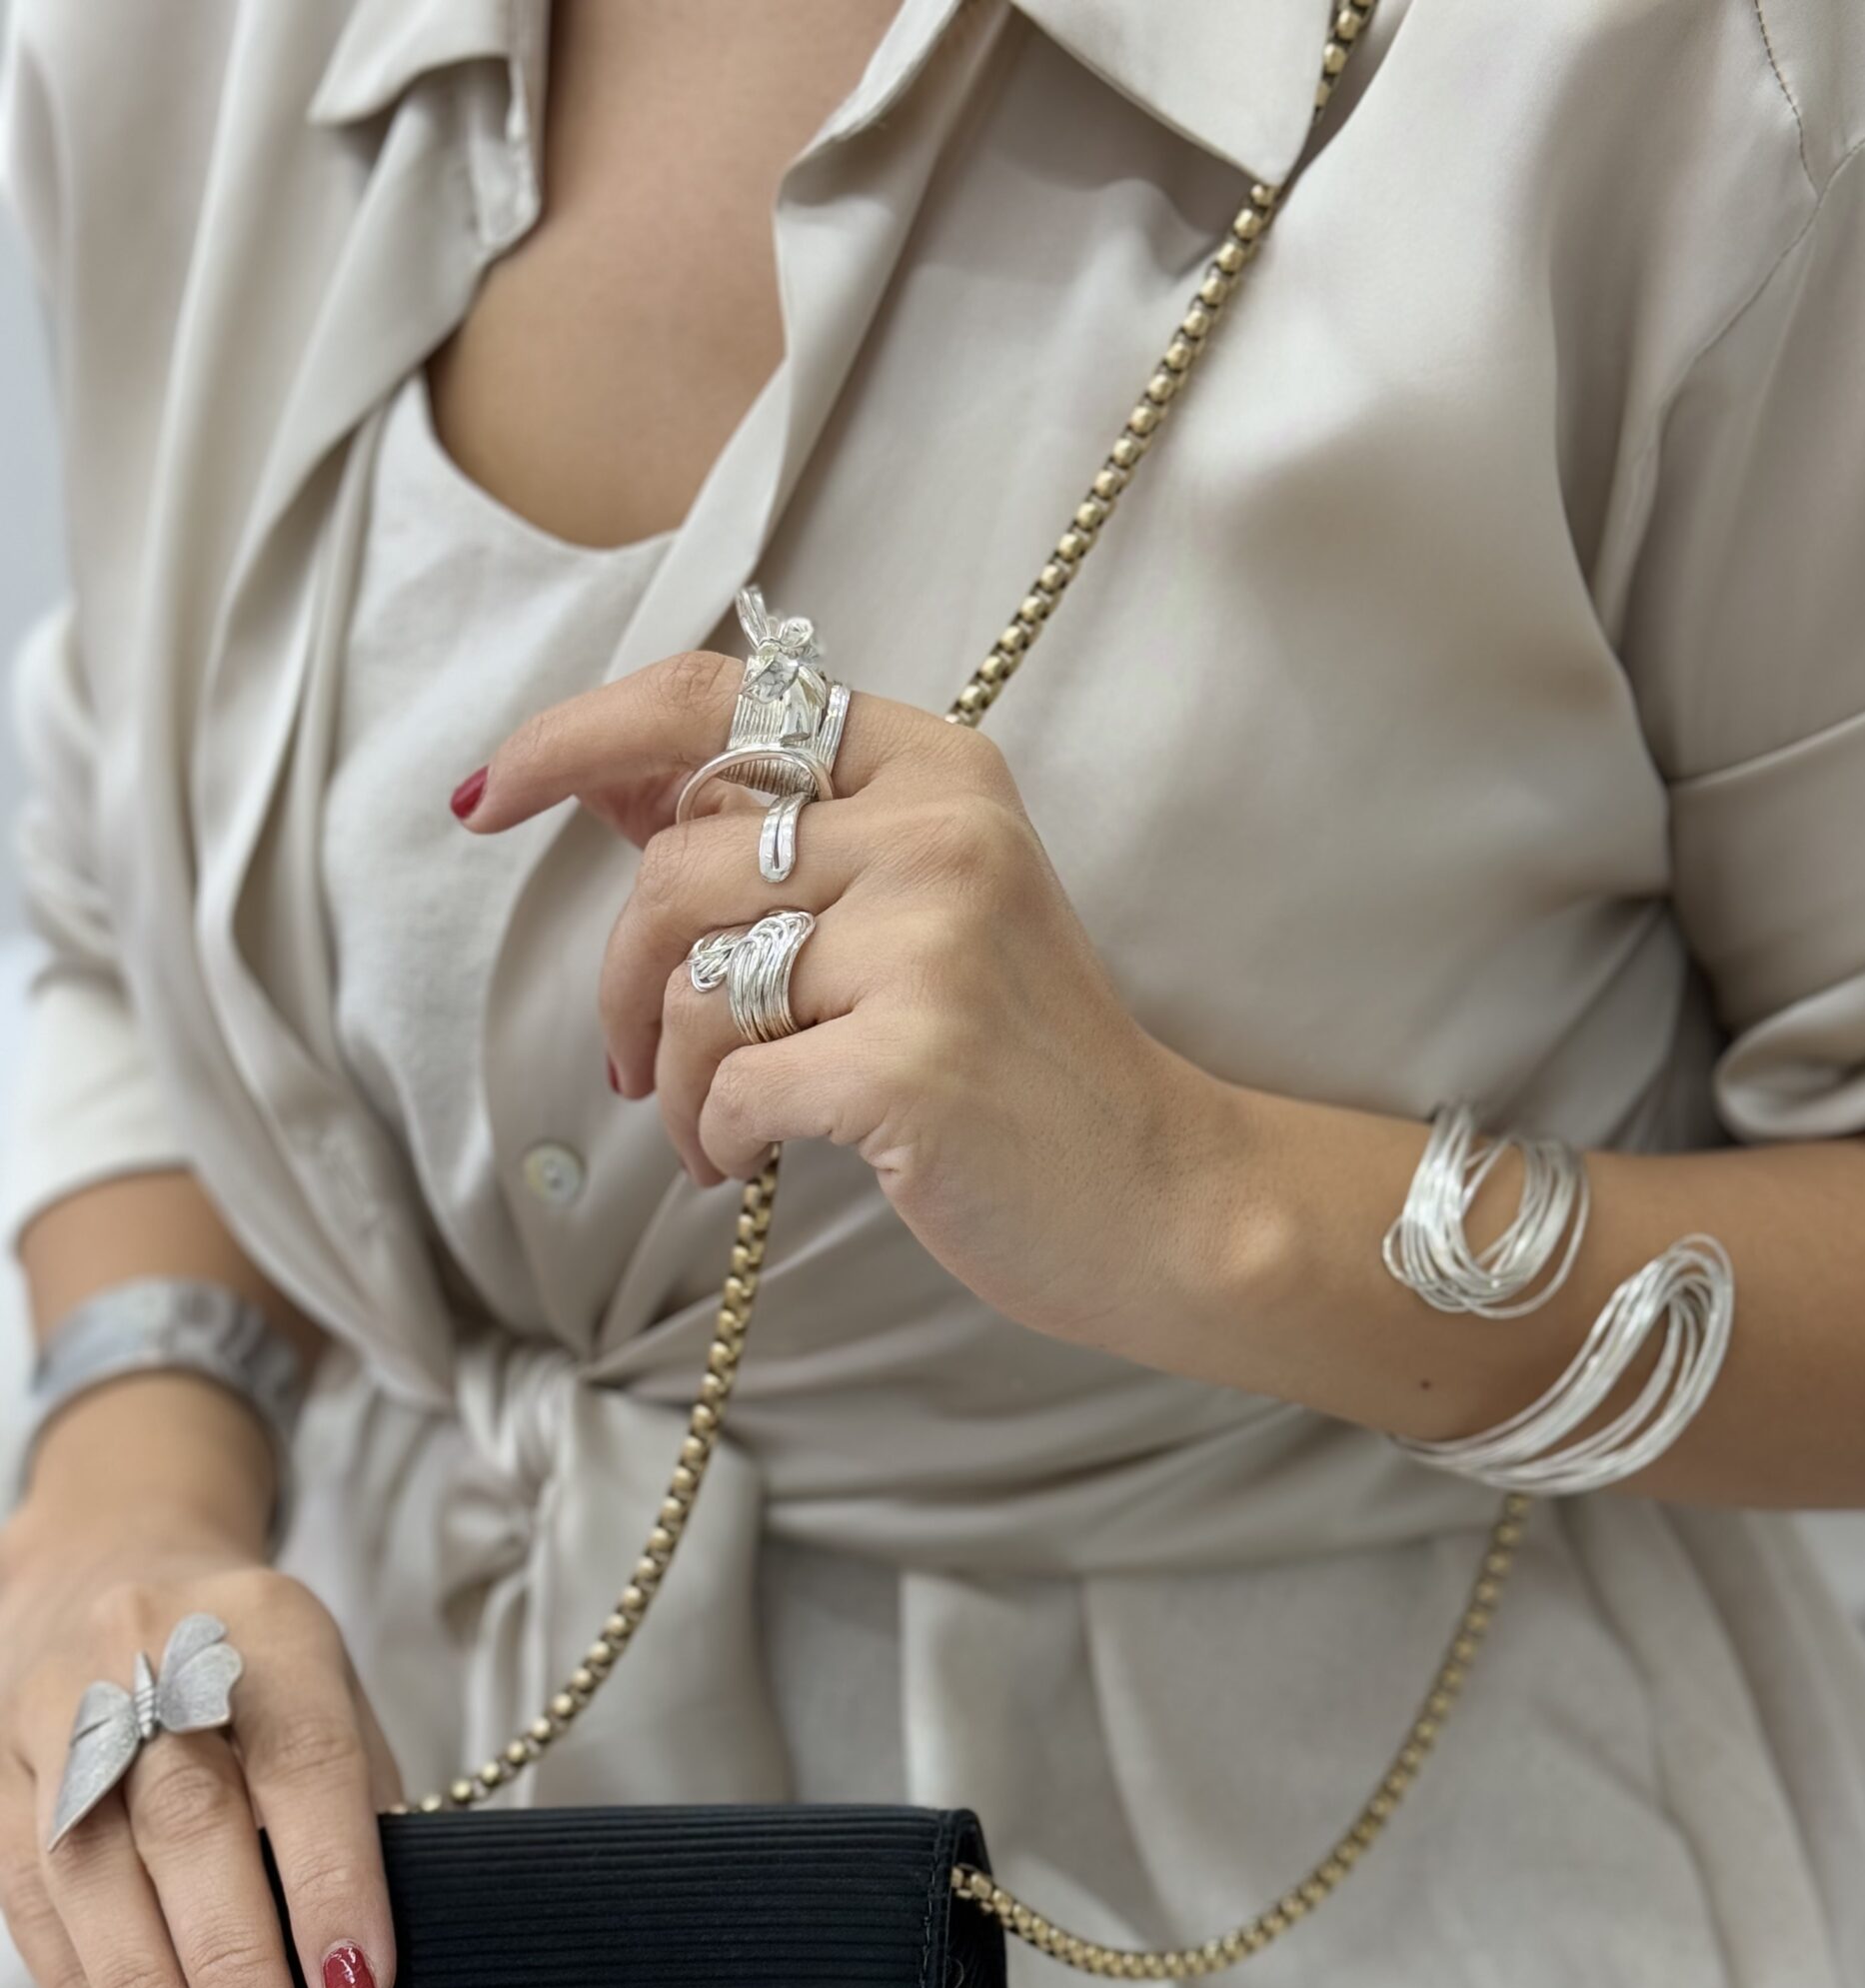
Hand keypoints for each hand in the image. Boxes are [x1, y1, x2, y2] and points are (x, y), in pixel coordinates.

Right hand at [0, 1497, 399, 1987]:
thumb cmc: (255, 1669)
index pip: (304, 1757)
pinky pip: (24, 1891)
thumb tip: (361, 1959)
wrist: (114, 1563)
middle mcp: (148, 1652)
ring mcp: (53, 1707)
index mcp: (266, 1626)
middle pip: (185, 1819)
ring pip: (88, 1866)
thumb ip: (352, 1804)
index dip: (331, 1878)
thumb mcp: (329, 1695)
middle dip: (230, 1964)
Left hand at [458, 653, 1251, 1360]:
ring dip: (665, 1077)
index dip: (573, 737)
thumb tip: (603, 782)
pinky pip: (727, 1086)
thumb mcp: (918, 906)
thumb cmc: (1020, 1056)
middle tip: (629, 1059)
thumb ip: (774, 837)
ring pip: (688, 985)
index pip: (712, 701)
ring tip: (708, 1128)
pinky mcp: (912, 1059)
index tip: (489, 799)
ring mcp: (930, 943)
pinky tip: (747, 1165)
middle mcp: (936, 832)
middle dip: (615, 981)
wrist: (1157, 1190)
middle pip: (674, 867)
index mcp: (933, 768)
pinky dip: (710, 1139)